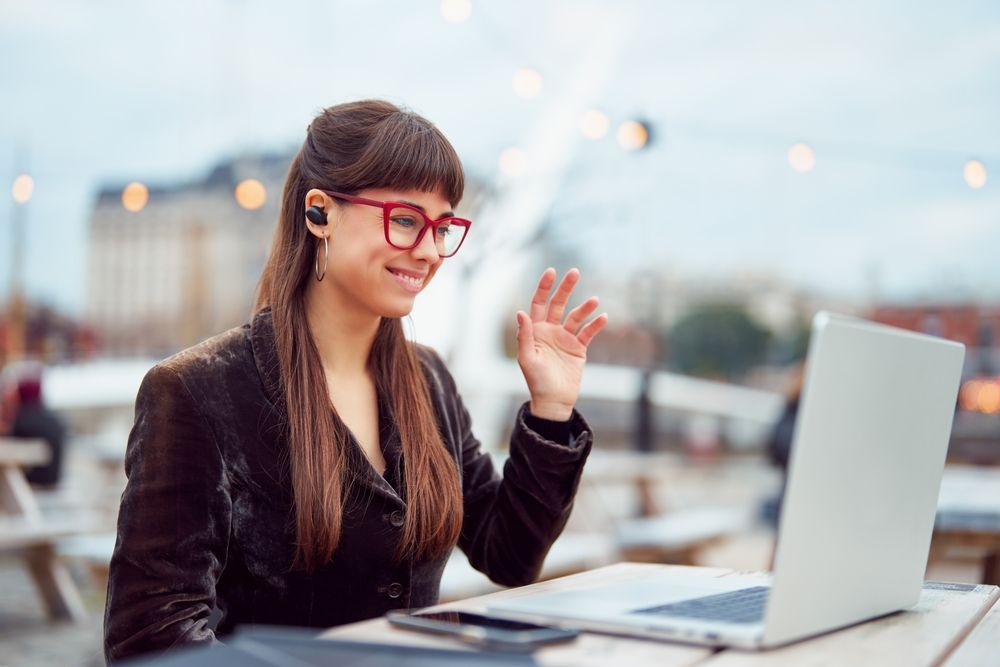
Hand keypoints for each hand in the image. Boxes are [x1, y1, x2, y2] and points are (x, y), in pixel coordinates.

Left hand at [515, 268, 607, 420]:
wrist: (554, 400)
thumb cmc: (536, 381)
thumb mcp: (527, 358)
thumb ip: (525, 335)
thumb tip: (520, 312)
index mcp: (536, 330)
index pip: (539, 303)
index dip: (544, 287)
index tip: (551, 272)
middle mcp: (551, 330)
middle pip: (558, 303)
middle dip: (566, 288)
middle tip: (575, 272)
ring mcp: (566, 338)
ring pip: (576, 317)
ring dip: (585, 308)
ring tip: (594, 300)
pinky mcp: (579, 348)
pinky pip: (588, 333)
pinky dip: (595, 325)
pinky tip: (603, 317)